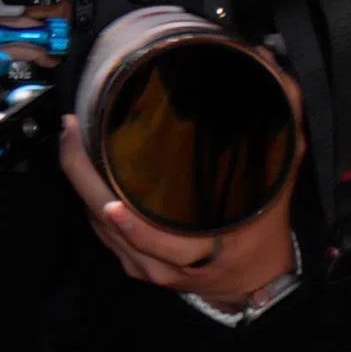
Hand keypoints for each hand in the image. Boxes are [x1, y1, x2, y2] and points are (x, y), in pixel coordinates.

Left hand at [60, 100, 306, 309]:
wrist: (253, 281)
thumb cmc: (264, 233)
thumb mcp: (277, 186)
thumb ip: (279, 135)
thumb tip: (268, 70)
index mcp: (204, 251)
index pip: (161, 245)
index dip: (133, 227)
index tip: (112, 202)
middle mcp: (169, 265)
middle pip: (113, 229)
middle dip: (84, 181)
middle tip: (72, 134)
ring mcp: (148, 269)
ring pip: (101, 230)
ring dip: (81, 187)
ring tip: (71, 142)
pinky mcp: (135, 266)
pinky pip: (102, 234)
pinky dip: (90, 200)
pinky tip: (84, 171)